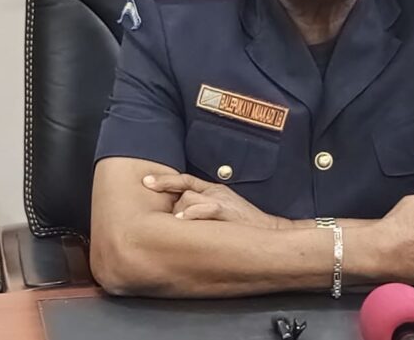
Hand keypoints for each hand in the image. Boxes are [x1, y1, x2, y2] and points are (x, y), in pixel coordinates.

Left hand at [143, 173, 279, 228]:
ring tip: (178, 225)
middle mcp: (214, 192)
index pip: (184, 180)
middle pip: (182, 194)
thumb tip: (176, 216)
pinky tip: (182, 221)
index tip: (146, 182)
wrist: (268, 233)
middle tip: (174, 226)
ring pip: (188, 199)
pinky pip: (203, 208)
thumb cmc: (242, 227)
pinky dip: (191, 213)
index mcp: (213, 190)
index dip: (165, 180)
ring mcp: (220, 200)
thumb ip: (201, 208)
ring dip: (180, 213)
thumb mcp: (221, 210)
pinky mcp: (225, 210)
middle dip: (174, 209)